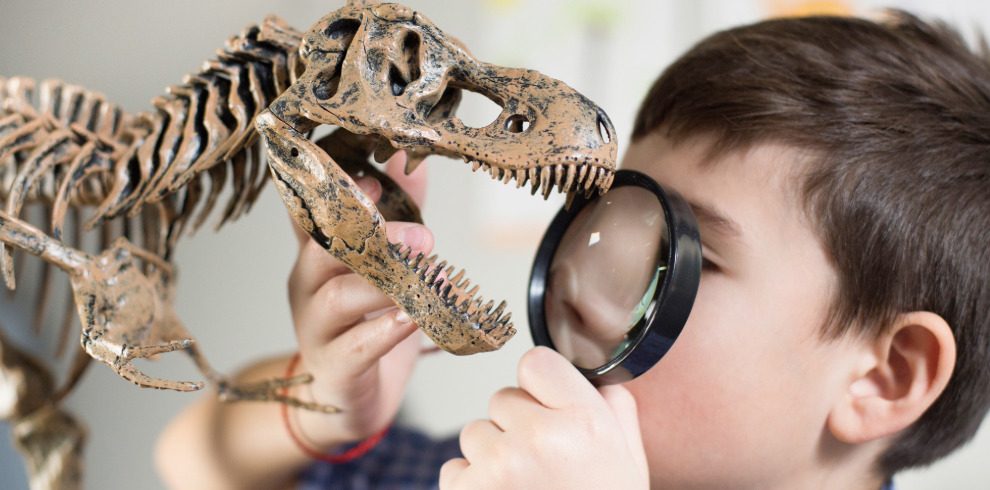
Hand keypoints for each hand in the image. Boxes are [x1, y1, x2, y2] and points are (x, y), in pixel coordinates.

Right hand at [287, 150, 430, 447]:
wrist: (343, 400)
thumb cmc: (364, 323)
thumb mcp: (381, 265)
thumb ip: (397, 214)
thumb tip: (413, 161)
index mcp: (318, 253)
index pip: (313, 210)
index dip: (336, 189)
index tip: (371, 174)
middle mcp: (309, 284)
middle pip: (323, 247)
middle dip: (372, 233)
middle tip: (423, 234)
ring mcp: (316, 327)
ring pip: (338, 296)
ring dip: (385, 281)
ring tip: (426, 273)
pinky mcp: (335, 367)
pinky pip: (355, 346)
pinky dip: (385, 331)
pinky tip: (412, 319)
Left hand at [439, 347, 649, 489]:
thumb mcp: (630, 460)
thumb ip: (613, 409)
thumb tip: (593, 379)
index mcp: (584, 420)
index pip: (534, 363)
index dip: (539, 388)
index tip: (548, 410)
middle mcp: (540, 437)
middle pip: (501, 399)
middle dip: (516, 426)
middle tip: (543, 466)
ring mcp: (499, 466)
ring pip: (474, 432)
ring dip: (492, 456)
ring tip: (524, 489)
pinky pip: (454, 467)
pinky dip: (471, 486)